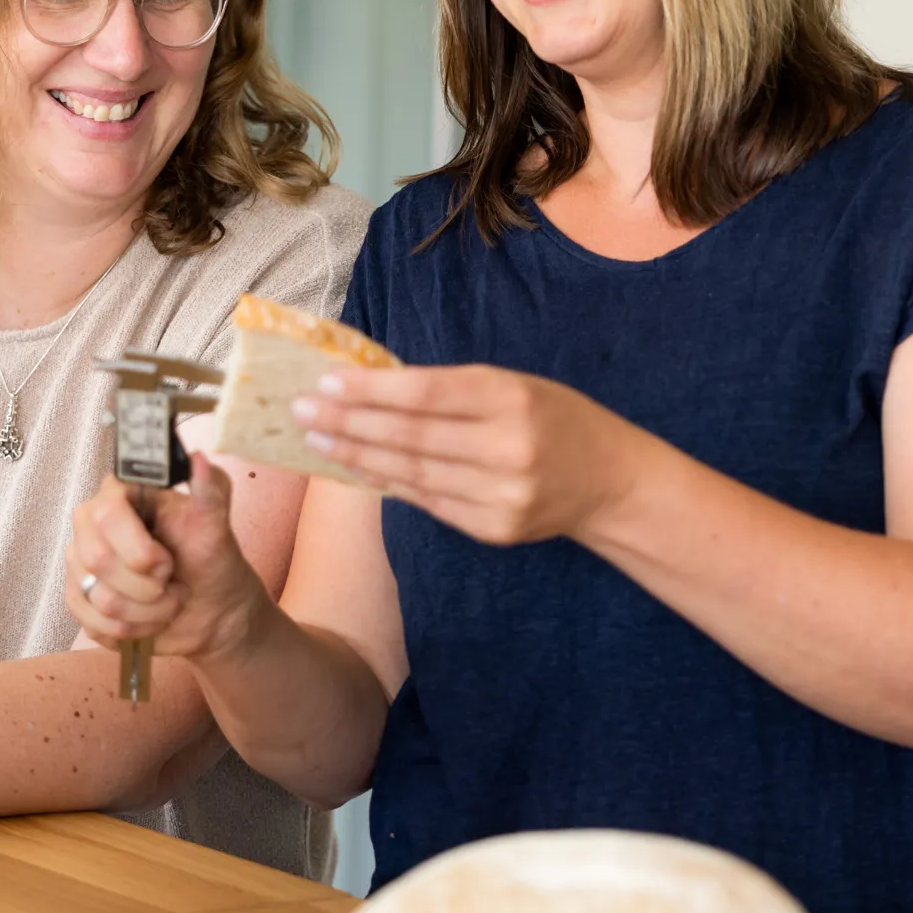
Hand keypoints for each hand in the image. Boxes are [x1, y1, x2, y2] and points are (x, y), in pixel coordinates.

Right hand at [66, 455, 270, 661]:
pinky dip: (131, 631)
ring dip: (146, 612)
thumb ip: (210, 491)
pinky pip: (91, 623)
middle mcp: (91, 524)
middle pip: (95, 560)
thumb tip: (198, 459)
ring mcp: (80, 562)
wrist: (212, 610)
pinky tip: (148, 620)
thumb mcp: (216, 527)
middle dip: (146, 586)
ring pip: (98, 598)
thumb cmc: (211, 562)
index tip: (167, 563)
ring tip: (166, 602)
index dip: (139, 550)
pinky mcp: (79, 599)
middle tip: (171, 583)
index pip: (106, 515)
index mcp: (121, 494)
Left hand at [290, 365, 633, 546]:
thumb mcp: (514, 385)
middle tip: (301, 411)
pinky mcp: (494, 529)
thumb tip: (371, 385)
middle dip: (349, 423)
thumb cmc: (553, 419)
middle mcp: (508, 449)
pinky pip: (428, 502)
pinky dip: (388, 483)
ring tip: (316, 441)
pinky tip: (356, 468)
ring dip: (357, 456)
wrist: (610, 482)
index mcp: (514, 398)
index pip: (429, 394)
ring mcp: (501, 496)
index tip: (326, 383)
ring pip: (412, 475)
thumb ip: (452, 389)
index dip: (373, 391)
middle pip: (412, 437)